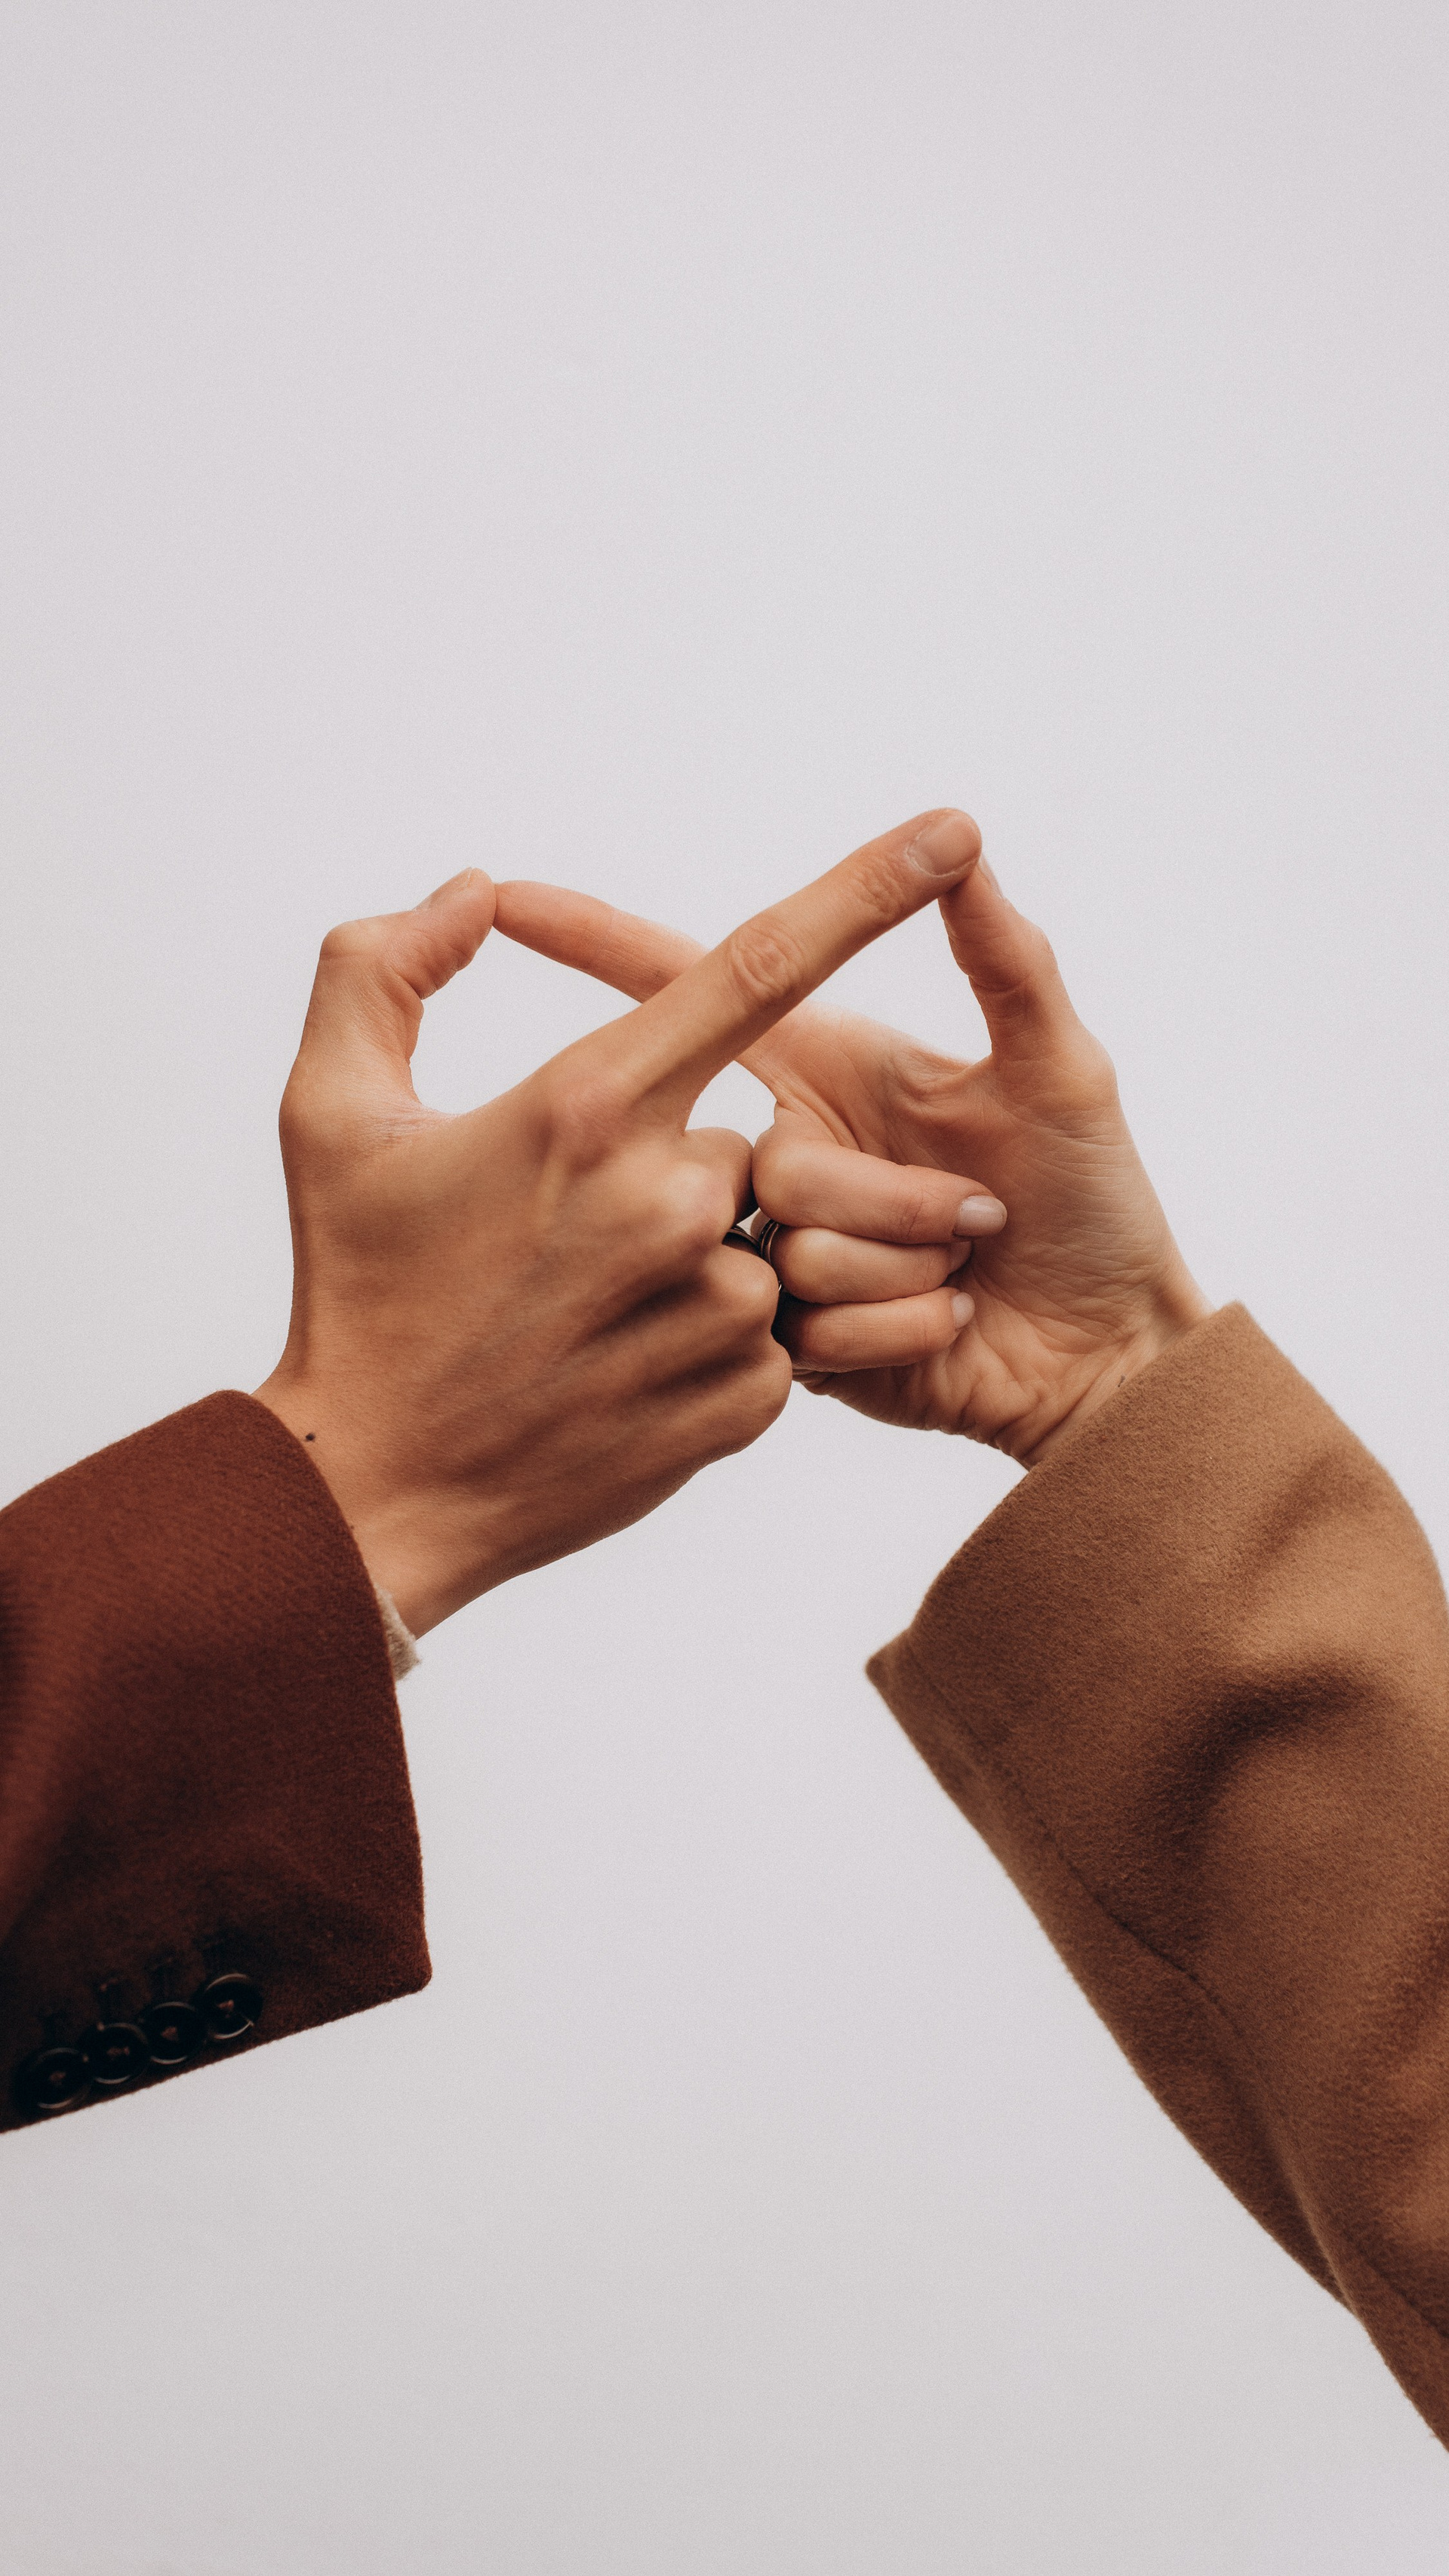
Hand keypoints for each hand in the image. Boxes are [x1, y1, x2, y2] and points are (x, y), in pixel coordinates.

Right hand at [253, 812, 983, 1632]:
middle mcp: (669, 1199)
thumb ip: (381, 972)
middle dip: (680, 1177)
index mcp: (587, 1107)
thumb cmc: (348, 1293)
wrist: (380, 1498)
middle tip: (565, 1250)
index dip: (866, 892)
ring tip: (591, 1321)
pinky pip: (773, 1335)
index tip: (952, 828)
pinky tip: (628, 1379)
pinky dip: (715, 1345)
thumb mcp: (328, 1115)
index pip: (757, 969)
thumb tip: (471, 894)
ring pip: (764, 1239)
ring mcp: (715, 1308)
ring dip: (701, 1265)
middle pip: (743, 1138)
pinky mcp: (745, 1399)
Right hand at [491, 829, 1210, 1466]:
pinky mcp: (787, 1348)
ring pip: (788, 1251)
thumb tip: (969, 841)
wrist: (1107, 1361)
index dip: (599, 942)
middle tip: (990, 1216)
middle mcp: (786, 1156)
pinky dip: (897, 1333)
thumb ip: (1010, 959)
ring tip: (966, 1279)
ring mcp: (777, 1253)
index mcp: (823, 1073)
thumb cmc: (1097, 1204)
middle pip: (764, 1159)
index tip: (506, 900)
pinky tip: (941, 1333)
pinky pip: (807, 1330)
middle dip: (893, 1198)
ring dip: (904, 1268)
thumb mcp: (1063, 1072)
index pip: (702, 992)